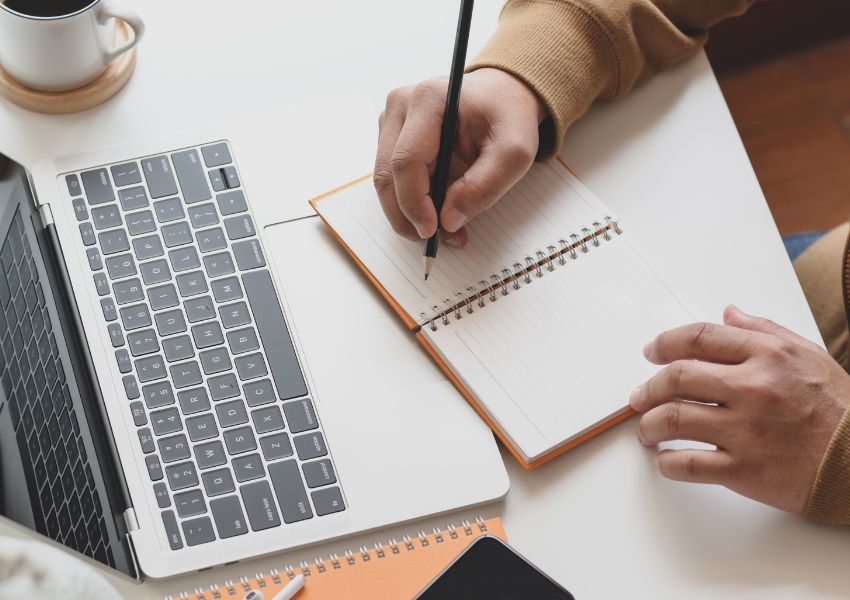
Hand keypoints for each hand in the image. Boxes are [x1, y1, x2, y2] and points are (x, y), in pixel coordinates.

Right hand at [374, 68, 545, 246]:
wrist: (502, 96)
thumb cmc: (508, 117)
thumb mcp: (514, 152)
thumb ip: (484, 186)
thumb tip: (448, 221)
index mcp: (428, 100)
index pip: (406, 161)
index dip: (414, 203)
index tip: (432, 231)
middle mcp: (400, 105)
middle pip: (387, 175)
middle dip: (408, 217)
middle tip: (437, 241)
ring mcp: (391, 120)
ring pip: (386, 181)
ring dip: (409, 214)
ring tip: (445, 230)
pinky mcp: (391, 136)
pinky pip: (393, 179)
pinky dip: (411, 203)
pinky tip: (437, 211)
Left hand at [630, 305, 849, 513]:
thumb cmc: (838, 409)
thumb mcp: (808, 355)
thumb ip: (764, 331)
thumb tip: (728, 313)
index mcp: (766, 356)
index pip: (697, 338)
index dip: (664, 343)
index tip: (650, 352)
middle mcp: (752, 389)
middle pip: (675, 378)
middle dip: (647, 387)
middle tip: (638, 396)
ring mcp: (746, 431)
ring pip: (673, 420)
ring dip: (648, 425)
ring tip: (645, 429)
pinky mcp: (744, 470)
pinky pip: (688, 464)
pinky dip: (667, 463)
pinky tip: (664, 460)